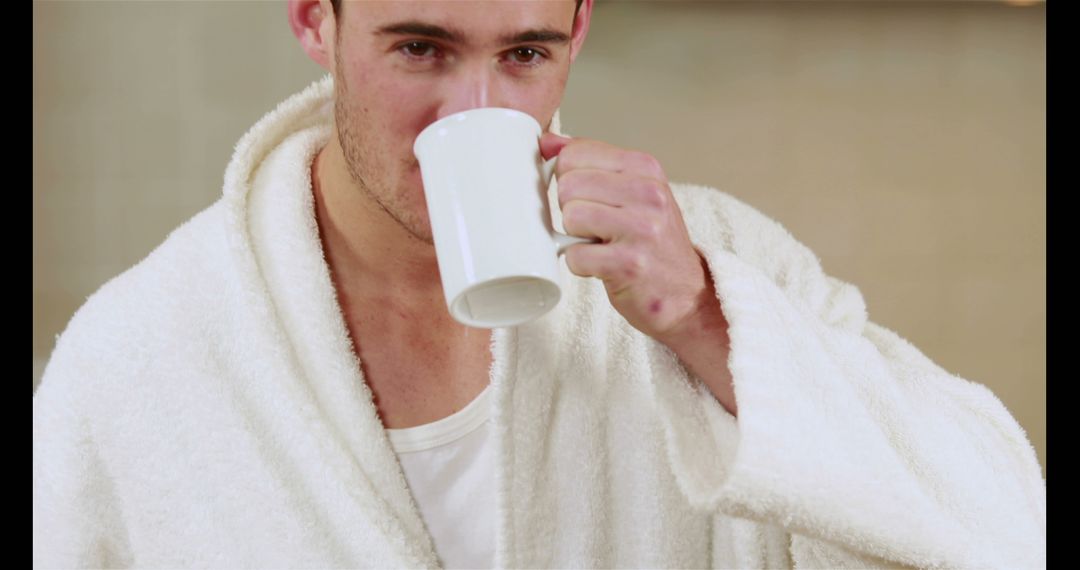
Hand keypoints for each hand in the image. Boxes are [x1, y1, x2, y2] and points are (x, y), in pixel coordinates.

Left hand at [539, 132, 718, 344]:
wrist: (687, 293)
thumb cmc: (652, 241)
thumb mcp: (632, 190)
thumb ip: (591, 161)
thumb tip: (546, 143)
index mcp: (645, 167)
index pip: (574, 154)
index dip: (569, 180)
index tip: (590, 199)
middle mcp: (648, 193)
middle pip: (568, 186)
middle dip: (573, 210)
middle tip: (597, 227)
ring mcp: (641, 229)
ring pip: (570, 217)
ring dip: (576, 238)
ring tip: (602, 245)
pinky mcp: (628, 264)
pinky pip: (575, 256)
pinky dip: (581, 265)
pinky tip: (603, 266)